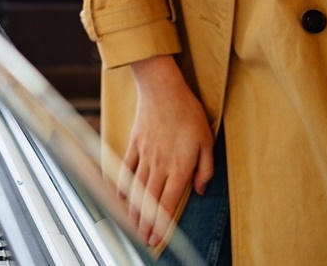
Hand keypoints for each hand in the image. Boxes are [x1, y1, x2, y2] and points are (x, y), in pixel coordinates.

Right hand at [118, 54, 213, 248]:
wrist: (163, 89)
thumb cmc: (188, 113)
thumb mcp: (207, 141)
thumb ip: (205, 169)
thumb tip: (199, 190)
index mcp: (179, 167)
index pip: (169, 202)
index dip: (162, 223)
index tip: (157, 237)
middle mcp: (159, 165)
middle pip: (150, 200)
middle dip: (146, 222)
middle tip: (142, 238)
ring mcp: (144, 155)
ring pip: (137, 188)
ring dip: (134, 209)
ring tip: (132, 224)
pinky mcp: (134, 143)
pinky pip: (126, 167)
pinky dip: (122, 183)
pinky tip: (120, 195)